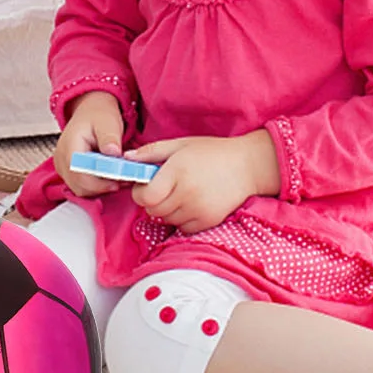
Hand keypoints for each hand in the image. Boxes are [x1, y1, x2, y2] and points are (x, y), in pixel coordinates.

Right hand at [54, 90, 127, 198]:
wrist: (90, 111)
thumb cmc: (99, 116)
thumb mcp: (108, 123)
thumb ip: (110, 138)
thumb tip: (113, 152)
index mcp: (70, 146)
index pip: (80, 174)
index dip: (100, 183)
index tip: (119, 180)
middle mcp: (61, 158)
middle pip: (79, 186)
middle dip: (102, 187)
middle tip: (123, 180)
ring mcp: (62, 166)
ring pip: (80, 190)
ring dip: (100, 188)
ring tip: (117, 177)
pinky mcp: (67, 172)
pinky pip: (80, 187)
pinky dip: (96, 186)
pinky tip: (108, 177)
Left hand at [129, 129, 280, 233]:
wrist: (247, 166)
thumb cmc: (210, 152)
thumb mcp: (179, 145)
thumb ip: (150, 152)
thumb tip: (125, 159)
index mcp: (177, 172)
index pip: (146, 196)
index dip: (140, 192)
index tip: (146, 185)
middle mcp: (188, 193)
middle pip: (153, 210)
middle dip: (152, 201)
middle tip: (162, 188)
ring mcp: (199, 210)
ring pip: (167, 220)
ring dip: (167, 210)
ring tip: (179, 193)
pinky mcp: (209, 221)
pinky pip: (183, 228)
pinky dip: (181, 219)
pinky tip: (190, 204)